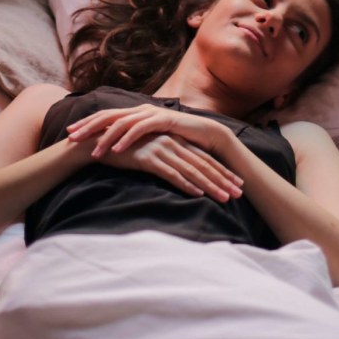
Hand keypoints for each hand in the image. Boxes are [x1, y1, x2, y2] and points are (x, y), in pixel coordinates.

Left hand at [66, 103, 234, 162]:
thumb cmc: (177, 139)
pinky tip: (115, 151)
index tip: (68, 132)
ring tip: (92, 151)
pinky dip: (126, 140)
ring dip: (105, 137)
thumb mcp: (151, 139)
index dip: (87, 123)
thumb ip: (135, 139)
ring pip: (121, 123)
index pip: (105, 116)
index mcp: (135, 112)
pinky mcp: (162, 120)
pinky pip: (139, 130)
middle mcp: (140, 109)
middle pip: (107, 115)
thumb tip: (114, 147)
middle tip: (70, 138)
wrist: (204, 134)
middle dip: (88, 127)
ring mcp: (151, 113)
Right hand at [98, 132, 242, 201]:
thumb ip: (168, 157)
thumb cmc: (126, 150)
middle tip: (240, 193)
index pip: (204, 158)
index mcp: (174, 140)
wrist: (99, 143)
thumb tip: (185, 172)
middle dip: (223, 180)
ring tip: (225, 198)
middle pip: (203, 164)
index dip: (222, 171)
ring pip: (191, 170)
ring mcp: (160, 149)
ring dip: (211, 185)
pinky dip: (186, 184)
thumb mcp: (151, 151)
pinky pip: (171, 173)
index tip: (237, 184)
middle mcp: (171, 142)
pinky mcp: (148, 158)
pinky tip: (197, 193)